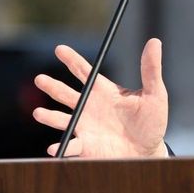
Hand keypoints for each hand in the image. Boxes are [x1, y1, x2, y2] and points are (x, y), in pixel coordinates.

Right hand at [32, 38, 168, 157]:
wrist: (149, 151)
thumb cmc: (152, 121)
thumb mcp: (155, 93)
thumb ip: (151, 69)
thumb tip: (154, 42)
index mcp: (104, 91)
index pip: (84, 71)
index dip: (71, 59)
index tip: (59, 49)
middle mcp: (90, 107)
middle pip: (66, 93)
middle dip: (52, 86)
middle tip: (40, 79)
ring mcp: (86, 127)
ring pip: (62, 119)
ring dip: (49, 117)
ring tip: (38, 113)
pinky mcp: (86, 147)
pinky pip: (70, 146)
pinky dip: (61, 147)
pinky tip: (53, 148)